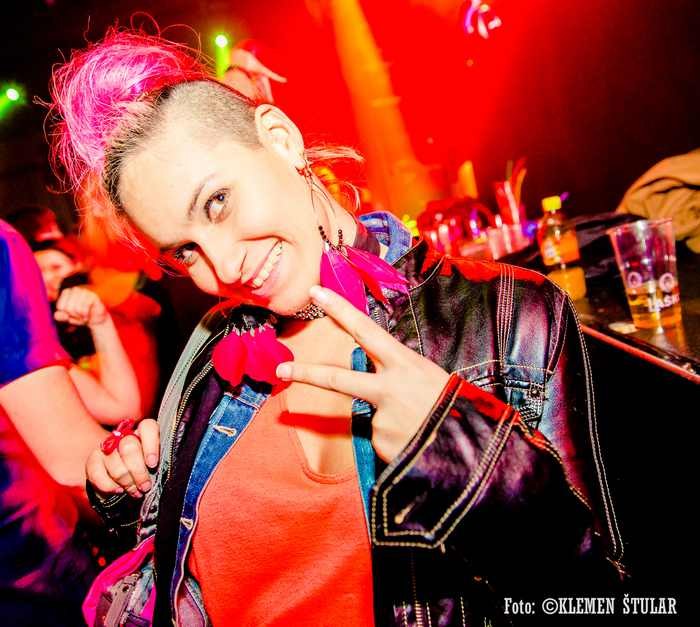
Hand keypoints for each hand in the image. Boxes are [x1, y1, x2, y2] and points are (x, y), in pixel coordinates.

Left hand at [54, 286, 108, 326]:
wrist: (96, 319)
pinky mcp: (93, 296)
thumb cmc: (81, 316)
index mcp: (66, 292)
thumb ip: (60, 316)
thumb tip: (56, 315)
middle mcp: (75, 289)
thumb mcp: (67, 317)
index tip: (72, 314)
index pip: (60, 306)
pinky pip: (84, 310)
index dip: (66, 314)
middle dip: (74, 315)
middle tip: (80, 315)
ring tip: (84, 315)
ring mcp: (85, 291)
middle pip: (68, 308)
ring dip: (80, 316)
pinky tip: (89, 314)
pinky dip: (85, 316)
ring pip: (76, 309)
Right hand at [86, 419, 158, 497]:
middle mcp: (124, 436)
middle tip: (145, 486)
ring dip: (125, 481)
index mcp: (144, 433)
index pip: (147, 428)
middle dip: (138, 470)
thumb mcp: (157, 467)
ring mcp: (107, 447)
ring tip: (134, 491)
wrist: (125, 485)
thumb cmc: (146, 474)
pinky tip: (118, 490)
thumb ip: (157, 465)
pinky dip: (108, 485)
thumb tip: (155, 470)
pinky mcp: (93, 460)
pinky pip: (96, 472)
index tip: (152, 465)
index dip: (151, 446)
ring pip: (113, 461)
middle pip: (129, 446)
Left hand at [276, 286, 450, 461]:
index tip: (315, 291)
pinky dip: (393, 439)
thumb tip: (378, 375)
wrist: (472, 447)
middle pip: (336, 378)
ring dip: (388, 420)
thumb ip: (399, 373)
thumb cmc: (454, 405)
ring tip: (417, 428)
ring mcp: (382, 417)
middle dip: (306, 373)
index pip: (366, 331)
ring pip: (367, 413)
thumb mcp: (429, 377)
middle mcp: (388, 387)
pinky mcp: (381, 443)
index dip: (339, 310)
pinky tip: (414, 441)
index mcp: (404, 363)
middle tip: (280, 371)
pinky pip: (379, 436)